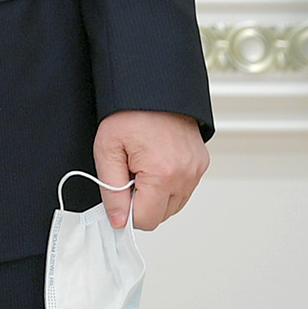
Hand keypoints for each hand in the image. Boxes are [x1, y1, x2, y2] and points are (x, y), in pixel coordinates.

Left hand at [92, 110, 207, 228]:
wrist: (152, 87)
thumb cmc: (129, 113)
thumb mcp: (107, 149)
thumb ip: (111, 190)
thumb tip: (118, 221)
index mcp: (163, 174)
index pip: (145, 220)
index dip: (126, 211)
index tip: (118, 194)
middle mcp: (185, 175)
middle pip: (161, 215)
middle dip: (141, 202)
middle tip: (129, 173)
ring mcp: (196, 170)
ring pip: (173, 205)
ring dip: (156, 195)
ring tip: (142, 166)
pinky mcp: (201, 164)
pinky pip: (183, 189)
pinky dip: (169, 184)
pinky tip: (155, 163)